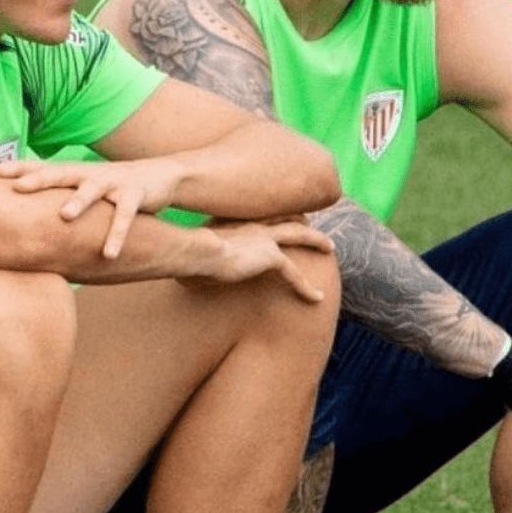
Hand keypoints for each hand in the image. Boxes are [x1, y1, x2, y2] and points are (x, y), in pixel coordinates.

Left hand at [0, 158, 182, 258]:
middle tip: (16, 186)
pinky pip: (124, 216)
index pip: (40, 168)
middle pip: (59, 173)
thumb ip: (56, 200)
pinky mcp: (134, 195)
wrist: (158, 176)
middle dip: (38, 179)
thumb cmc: (110, 188)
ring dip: (78, 202)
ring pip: (92, 191)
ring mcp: (111, 183)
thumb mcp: (82, 189)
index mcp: (72, 174)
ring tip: (65, 216)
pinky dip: (117, 234)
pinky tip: (109, 254)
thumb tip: (20, 223)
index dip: (17, 168)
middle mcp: (88, 174)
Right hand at [190, 219, 334, 302]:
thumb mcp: (186, 250)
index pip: (256, 213)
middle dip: (297, 217)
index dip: (268, 214)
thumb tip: (182, 273)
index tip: (275, 215)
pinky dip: (305, 287)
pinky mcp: (270, 256)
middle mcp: (250, 222)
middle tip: (308, 220)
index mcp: (230, 218)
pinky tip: (316, 299)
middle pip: (281, 215)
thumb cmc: (182, 254)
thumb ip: (190, 256)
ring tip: (329, 247)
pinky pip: (294, 273)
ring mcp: (262, 236)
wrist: (194, 250)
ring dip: (315, 240)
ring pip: (298, 234)